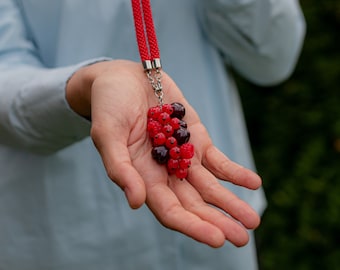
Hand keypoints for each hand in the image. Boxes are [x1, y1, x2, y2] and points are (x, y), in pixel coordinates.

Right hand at [66, 60, 261, 247]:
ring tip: (252, 220)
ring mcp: (183, 156)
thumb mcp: (108, 134)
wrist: (125, 78)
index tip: (217, 238)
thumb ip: (120, 167)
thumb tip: (136, 202)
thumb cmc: (109, 105)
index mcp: (143, 177)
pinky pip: (218, 160)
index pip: (170, 210)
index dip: (192, 225)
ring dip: (230, 203)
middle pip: (194, 203)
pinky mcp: (196, 138)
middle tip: (241, 238)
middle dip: (217, 221)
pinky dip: (235, 172)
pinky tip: (254, 183)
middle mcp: (165, 172)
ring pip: (209, 186)